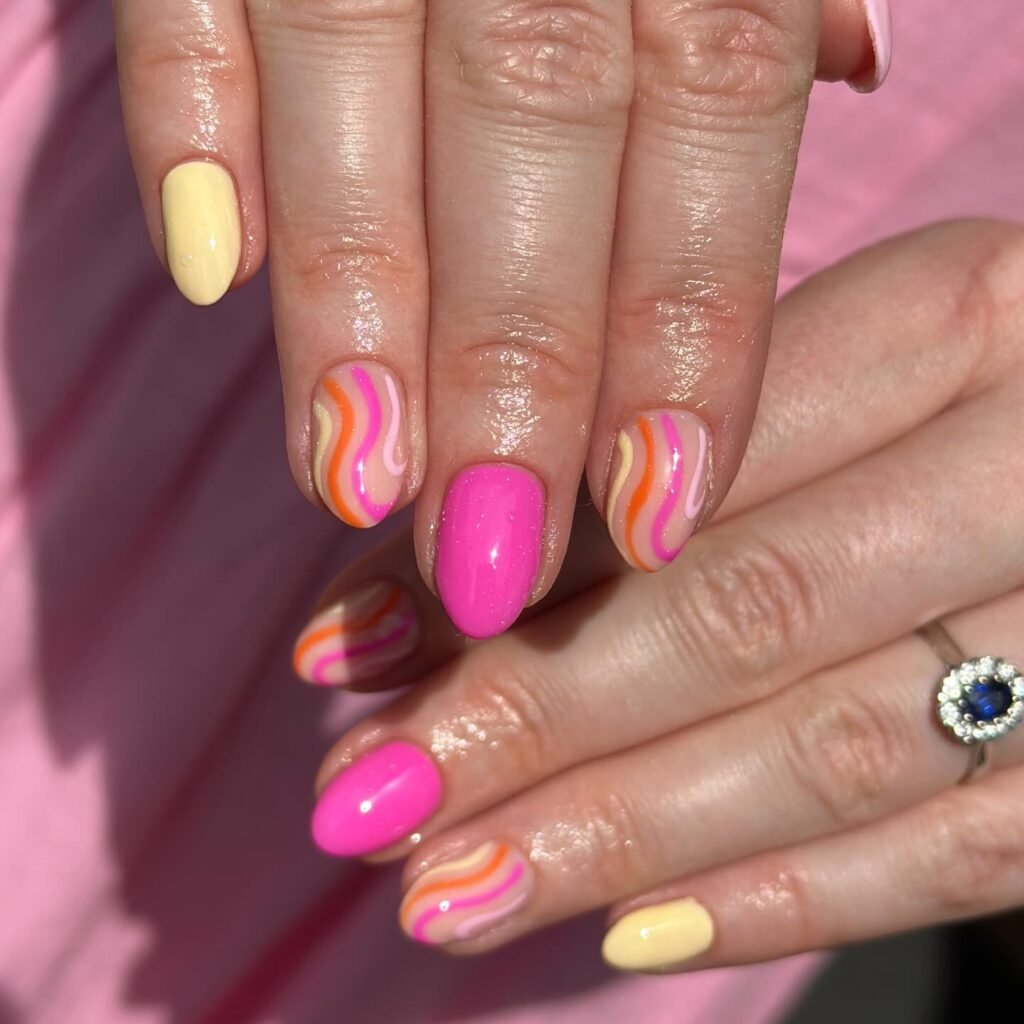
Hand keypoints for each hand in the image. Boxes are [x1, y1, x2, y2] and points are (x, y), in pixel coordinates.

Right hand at [114, 0, 888, 637]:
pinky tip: (203, 268)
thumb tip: (845, 68)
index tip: (656, 512)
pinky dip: (185, 110)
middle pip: (543, 126)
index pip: (718, 113)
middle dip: (514, 364)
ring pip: (365, 75)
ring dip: (354, 300)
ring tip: (351, 483)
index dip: (691, 331)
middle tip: (489, 555)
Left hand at [298, 221, 1023, 969]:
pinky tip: (627, 930)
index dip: (511, 558)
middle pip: (749, 603)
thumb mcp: (811, 386)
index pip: (689, 451)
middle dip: (534, 718)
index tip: (341, 653)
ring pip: (836, 745)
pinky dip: (783, 896)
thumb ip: (626, 464)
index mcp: (961, 317)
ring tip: (450, 891)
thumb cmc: (934, 424)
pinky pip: (955, 849)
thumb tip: (399, 599)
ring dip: (620, 835)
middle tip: (364, 801)